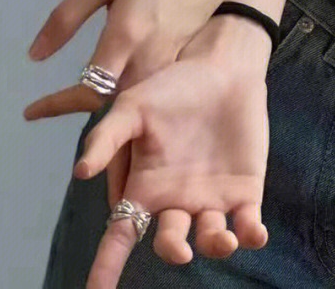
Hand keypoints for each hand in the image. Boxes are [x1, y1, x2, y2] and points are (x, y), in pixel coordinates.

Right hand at [25, 17, 273, 288]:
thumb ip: (106, 137)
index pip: (120, 236)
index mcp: (145, 188)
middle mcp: (176, 202)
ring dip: (215, 245)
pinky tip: (254, 234)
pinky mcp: (246, 192)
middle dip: (172, 251)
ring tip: (222, 238)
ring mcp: (212, 199)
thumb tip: (79, 172)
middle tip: (178, 249)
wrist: (222, 67)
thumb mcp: (132, 107)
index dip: (105, 267)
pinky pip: (248, 225)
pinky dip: (251, 234)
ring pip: (210, 238)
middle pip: (168, 243)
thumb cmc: (172, 86)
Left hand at [26, 0, 257, 91]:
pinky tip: (122, 90)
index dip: (58, 104)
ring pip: (135, 100)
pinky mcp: (183, 56)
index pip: (88, 90)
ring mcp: (169, 61)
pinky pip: (153, 88)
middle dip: (85, 117)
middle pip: (113, 105)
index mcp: (125, 38)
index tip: (32, 111)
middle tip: (57, 112)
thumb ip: (69, 16)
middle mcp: (148, 60)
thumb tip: (36, 55)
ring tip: (86, 112)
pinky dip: (134, 97)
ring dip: (111, 112)